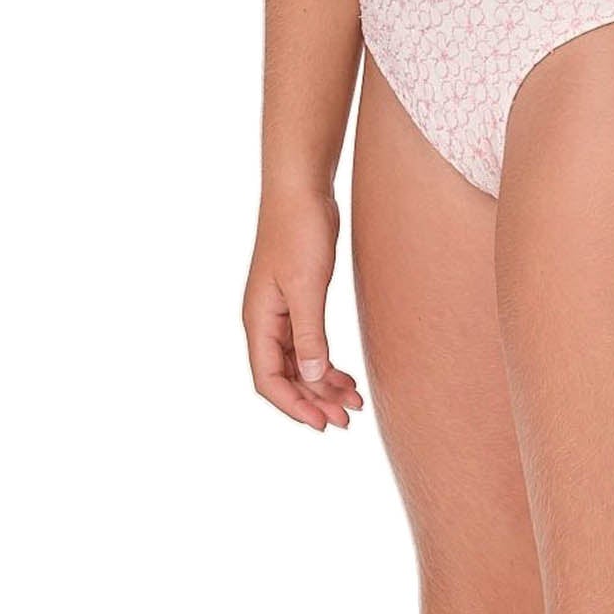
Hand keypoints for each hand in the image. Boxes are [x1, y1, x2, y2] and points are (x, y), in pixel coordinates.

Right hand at [243, 186, 365, 429]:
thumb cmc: (300, 232)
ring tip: (355, 401)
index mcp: (259, 320)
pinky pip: (308, 344)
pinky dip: (326, 363)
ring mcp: (281, 312)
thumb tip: (314, 378)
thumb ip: (310, 334)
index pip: (268, 380)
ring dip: (323, 384)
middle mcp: (265, 321)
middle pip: (285, 376)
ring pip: (299, 362)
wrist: (302, 189)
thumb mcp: (307, 287)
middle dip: (314, 400)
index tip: (323, 423)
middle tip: (348, 418)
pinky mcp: (298, 300)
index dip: (294, 406)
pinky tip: (346, 375)